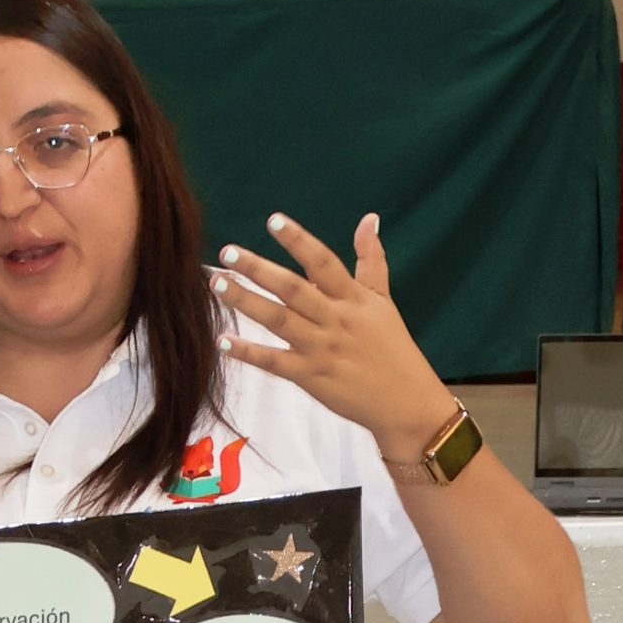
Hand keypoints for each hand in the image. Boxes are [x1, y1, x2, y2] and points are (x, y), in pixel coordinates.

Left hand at [210, 212, 452, 463]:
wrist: (405, 403)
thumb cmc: (393, 349)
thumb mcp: (383, 300)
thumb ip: (371, 260)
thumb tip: (369, 219)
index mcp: (353, 298)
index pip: (323, 262)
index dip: (298, 241)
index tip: (273, 220)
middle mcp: (335, 320)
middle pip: (292, 289)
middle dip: (258, 269)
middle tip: (227, 252)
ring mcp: (321, 349)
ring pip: (278, 321)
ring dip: (245, 302)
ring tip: (217, 284)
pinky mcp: (310, 377)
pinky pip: (274, 363)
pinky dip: (248, 352)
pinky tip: (223, 341)